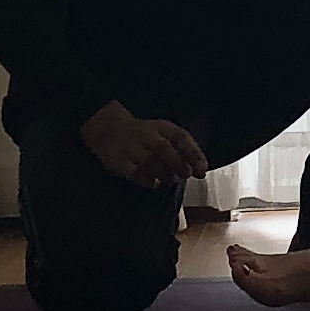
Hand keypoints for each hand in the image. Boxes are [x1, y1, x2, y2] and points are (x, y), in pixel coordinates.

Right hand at [79, 99, 207, 191]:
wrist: (107, 128)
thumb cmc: (143, 134)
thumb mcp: (162, 132)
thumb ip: (180, 148)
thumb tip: (199, 169)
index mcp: (161, 127)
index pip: (180, 137)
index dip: (193, 154)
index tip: (202, 169)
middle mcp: (145, 135)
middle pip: (164, 149)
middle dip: (178, 164)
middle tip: (186, 175)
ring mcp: (130, 147)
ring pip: (149, 162)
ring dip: (163, 174)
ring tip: (170, 180)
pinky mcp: (118, 161)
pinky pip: (134, 173)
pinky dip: (146, 180)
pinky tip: (154, 183)